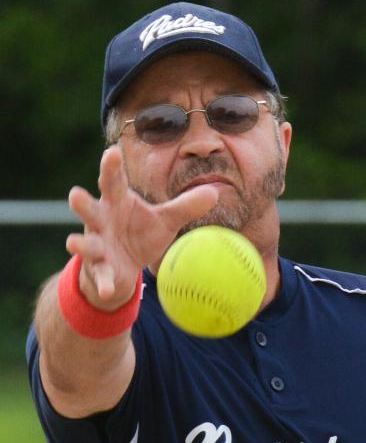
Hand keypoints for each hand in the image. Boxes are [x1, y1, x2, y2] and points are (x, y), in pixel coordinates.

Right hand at [66, 145, 218, 308]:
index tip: (112, 152)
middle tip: (74, 195)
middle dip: (82, 203)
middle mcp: (101, 221)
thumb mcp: (165, 221)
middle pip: (90, 209)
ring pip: (86, 242)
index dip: (110, 167)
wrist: (123, 269)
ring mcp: (97, 245)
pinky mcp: (99, 268)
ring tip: (72, 243)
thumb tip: (215, 191)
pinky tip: (106, 290)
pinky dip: (103, 283)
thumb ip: (186, 206)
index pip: (113, 181)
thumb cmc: (140, 235)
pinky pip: (100, 275)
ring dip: (80, 243)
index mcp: (117, 202)